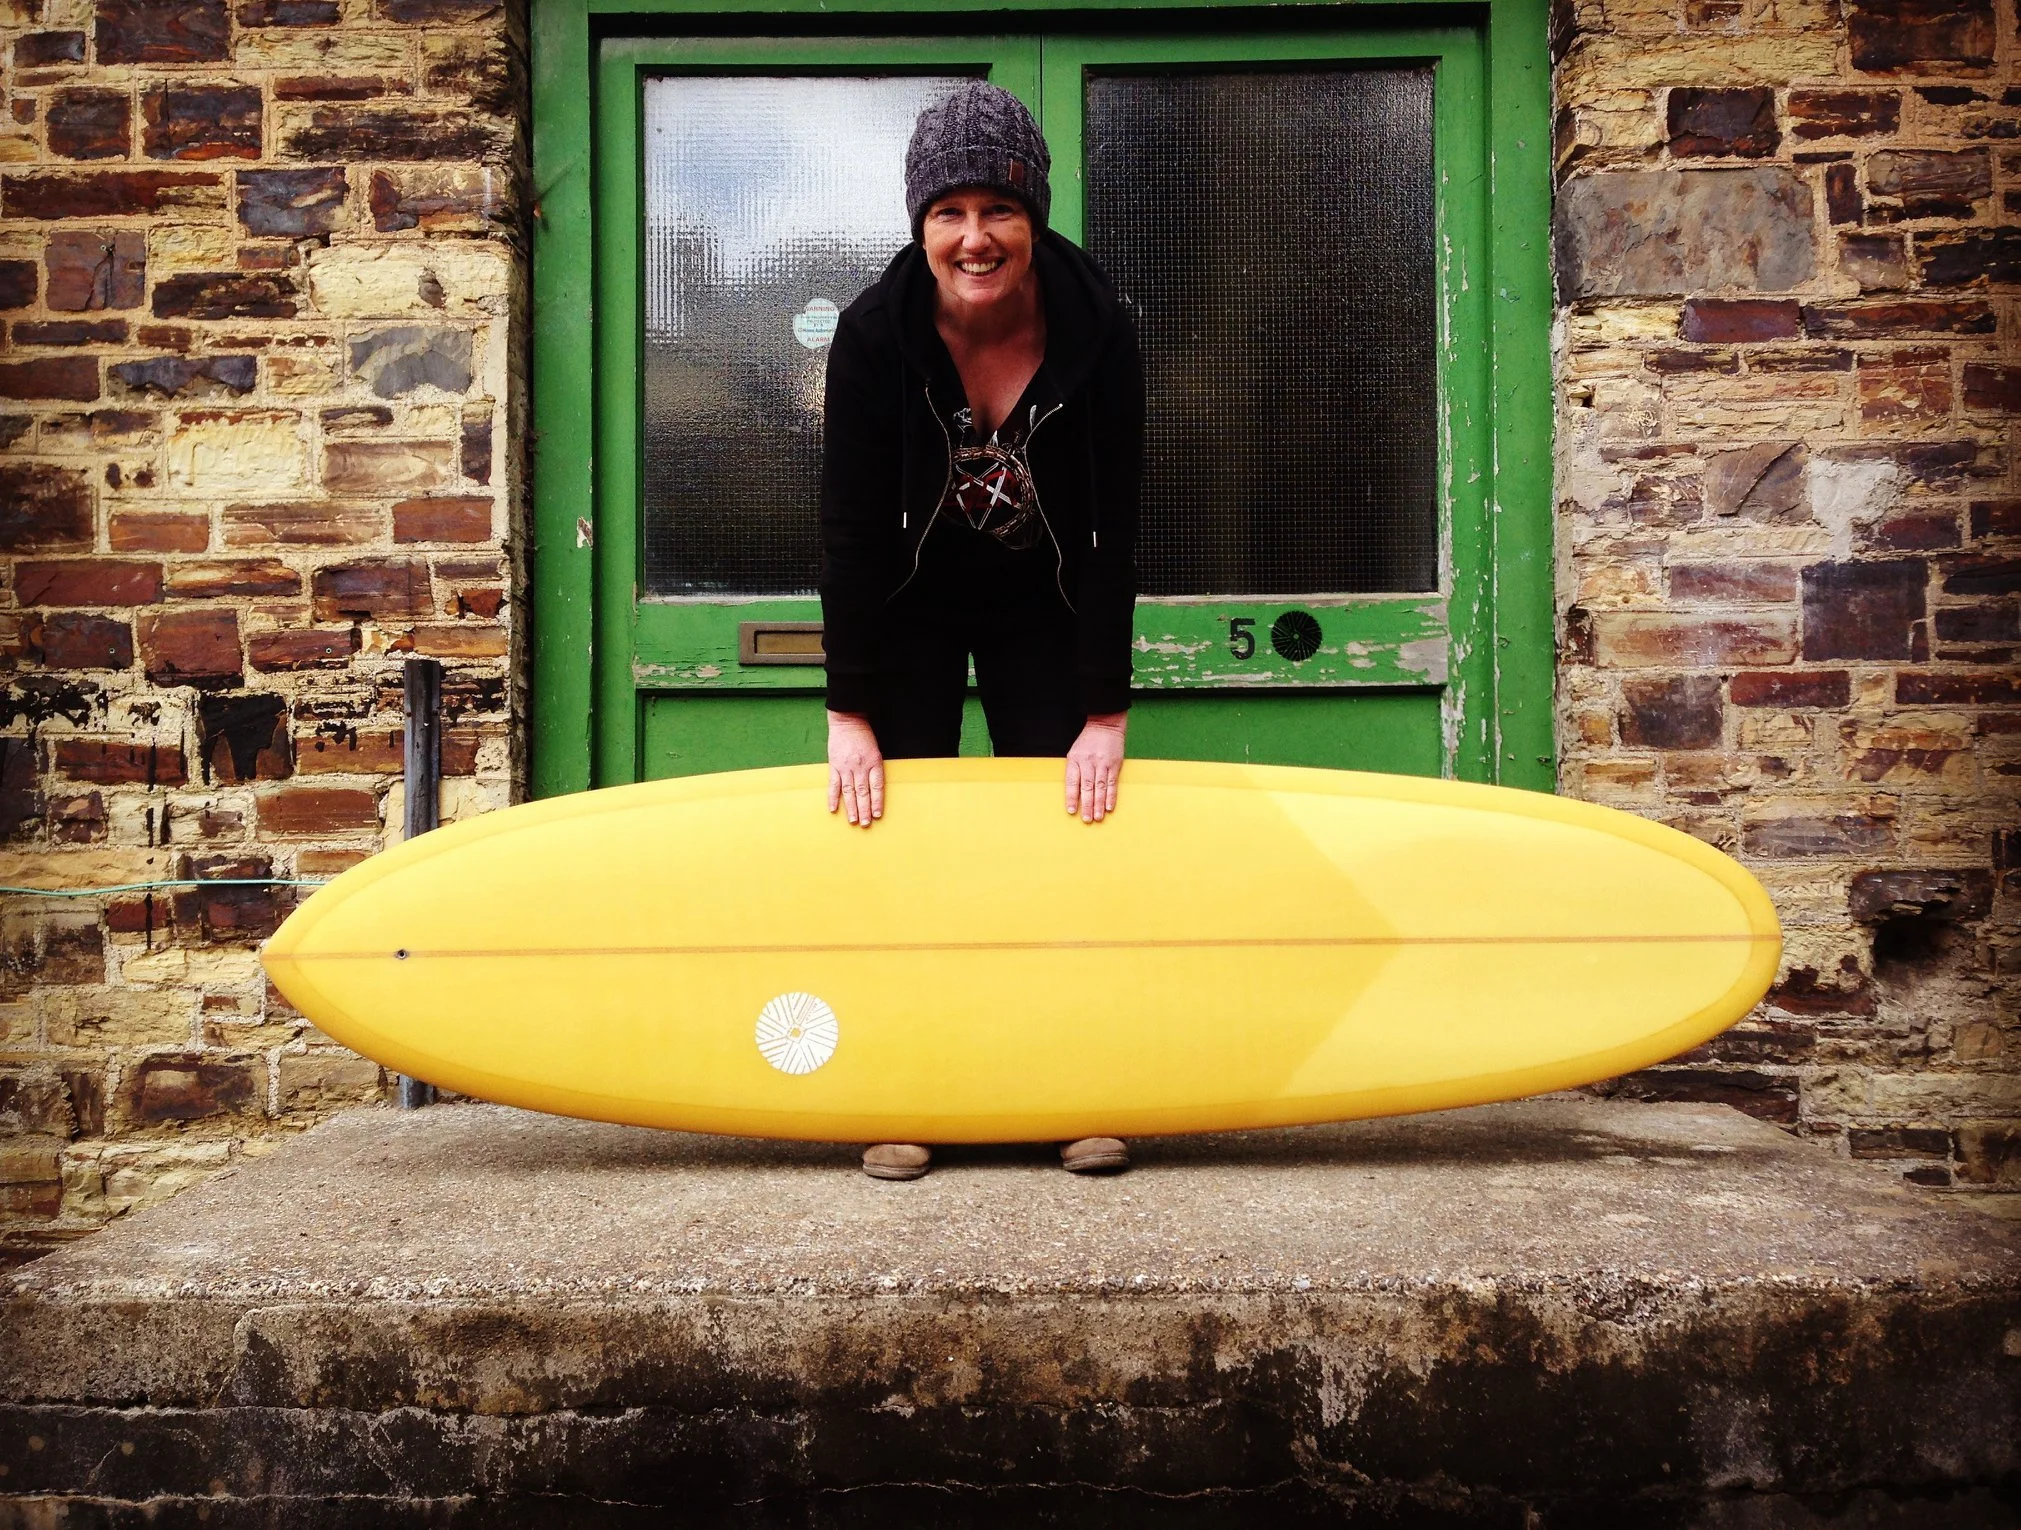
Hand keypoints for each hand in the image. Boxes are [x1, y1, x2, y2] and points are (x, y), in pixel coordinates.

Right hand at [826, 711, 883, 827]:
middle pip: (863, 792)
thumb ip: (875, 769)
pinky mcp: (834, 766)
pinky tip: (833, 809)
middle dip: (864, 809)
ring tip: (853, 821)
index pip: (876, 787)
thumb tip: (874, 790)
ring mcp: (846, 767)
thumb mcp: (876, 751)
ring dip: (851, 808)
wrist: (847, 721)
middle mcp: (860, 767)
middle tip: (865, 824)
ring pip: (849, 791)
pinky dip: (833, 797)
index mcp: (874, 762)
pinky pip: (833, 784)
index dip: (877, 802)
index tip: (877, 815)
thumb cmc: (864, 736)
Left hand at [1065, 711, 1125, 823]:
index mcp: (1075, 759)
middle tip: (1086, 819)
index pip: (1072, 781)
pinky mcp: (1114, 764)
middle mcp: (1088, 762)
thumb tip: (1074, 794)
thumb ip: (1074, 771)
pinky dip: (1111, 796)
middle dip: (1087, 805)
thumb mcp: (1075, 753)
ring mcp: (1102, 763)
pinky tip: (1109, 807)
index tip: (1071, 811)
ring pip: (1100, 787)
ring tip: (1097, 817)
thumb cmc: (1087, 742)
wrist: (1105, 725)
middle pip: (1087, 787)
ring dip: (1099, 804)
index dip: (1071, 797)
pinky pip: (1112, 783)